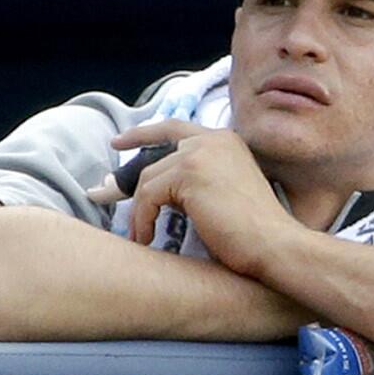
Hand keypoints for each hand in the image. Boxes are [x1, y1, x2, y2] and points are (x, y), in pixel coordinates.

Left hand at [112, 120, 301, 277]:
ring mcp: (200, 153)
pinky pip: (148, 195)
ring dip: (138, 212)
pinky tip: (146, 239)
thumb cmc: (252, 233)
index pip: (174, 128)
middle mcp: (211, 139)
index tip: (119, 143)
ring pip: (147, 179)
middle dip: (124, 177)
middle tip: (98, 191)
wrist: (274, 245)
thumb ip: (194, 182)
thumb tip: (150, 186)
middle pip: (153, 154)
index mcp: (224, 141)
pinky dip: (142, 219)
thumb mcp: (221, 196)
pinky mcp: (189, 173)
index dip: (144, 135)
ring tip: (140, 236)